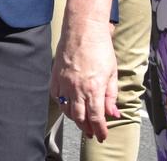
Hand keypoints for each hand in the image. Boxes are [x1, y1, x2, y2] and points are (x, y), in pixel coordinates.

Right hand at [51, 17, 119, 140]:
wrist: (82, 30)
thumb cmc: (100, 49)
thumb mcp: (112, 74)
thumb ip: (111, 96)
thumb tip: (112, 113)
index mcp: (94, 88)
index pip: (96, 117)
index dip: (99, 130)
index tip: (101, 136)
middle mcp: (76, 88)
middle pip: (79, 117)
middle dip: (86, 128)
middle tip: (91, 133)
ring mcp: (63, 82)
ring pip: (66, 108)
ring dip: (74, 117)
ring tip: (80, 120)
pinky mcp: (55, 76)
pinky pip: (55, 96)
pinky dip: (61, 103)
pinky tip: (67, 104)